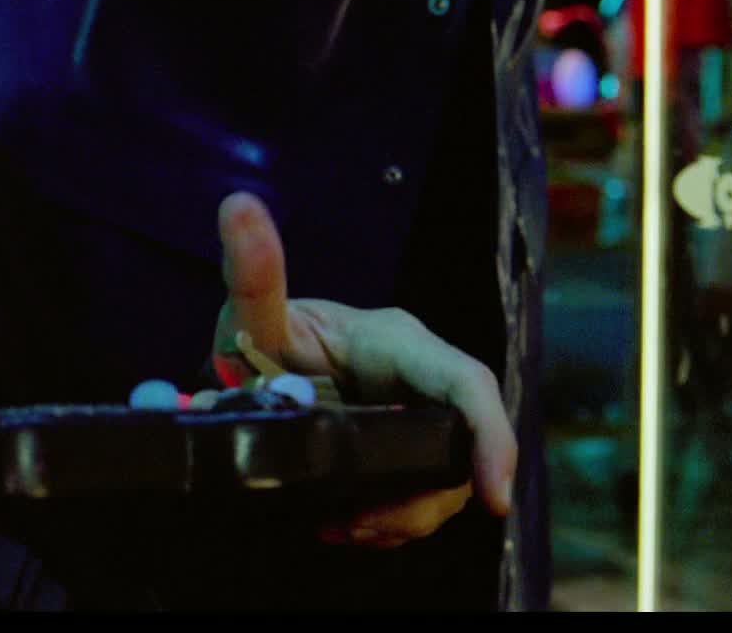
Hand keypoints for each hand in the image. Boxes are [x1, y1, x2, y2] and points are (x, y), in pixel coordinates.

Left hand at [210, 194, 517, 547]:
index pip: (464, 383)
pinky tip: (340, 522)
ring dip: (398, 517)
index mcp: (396, 342)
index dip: (490, 437)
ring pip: (441, 483)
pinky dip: (385, 522)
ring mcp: (418, 419)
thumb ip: (251, 273)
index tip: (494, 497)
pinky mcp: (405, 453)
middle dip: (423, 497)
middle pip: (461, 448)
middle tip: (360, 521)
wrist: (247, 368)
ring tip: (341, 524)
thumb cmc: (258, 334)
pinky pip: (418, 497)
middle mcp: (420, 381)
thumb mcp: (251, 313)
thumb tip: (238, 206)